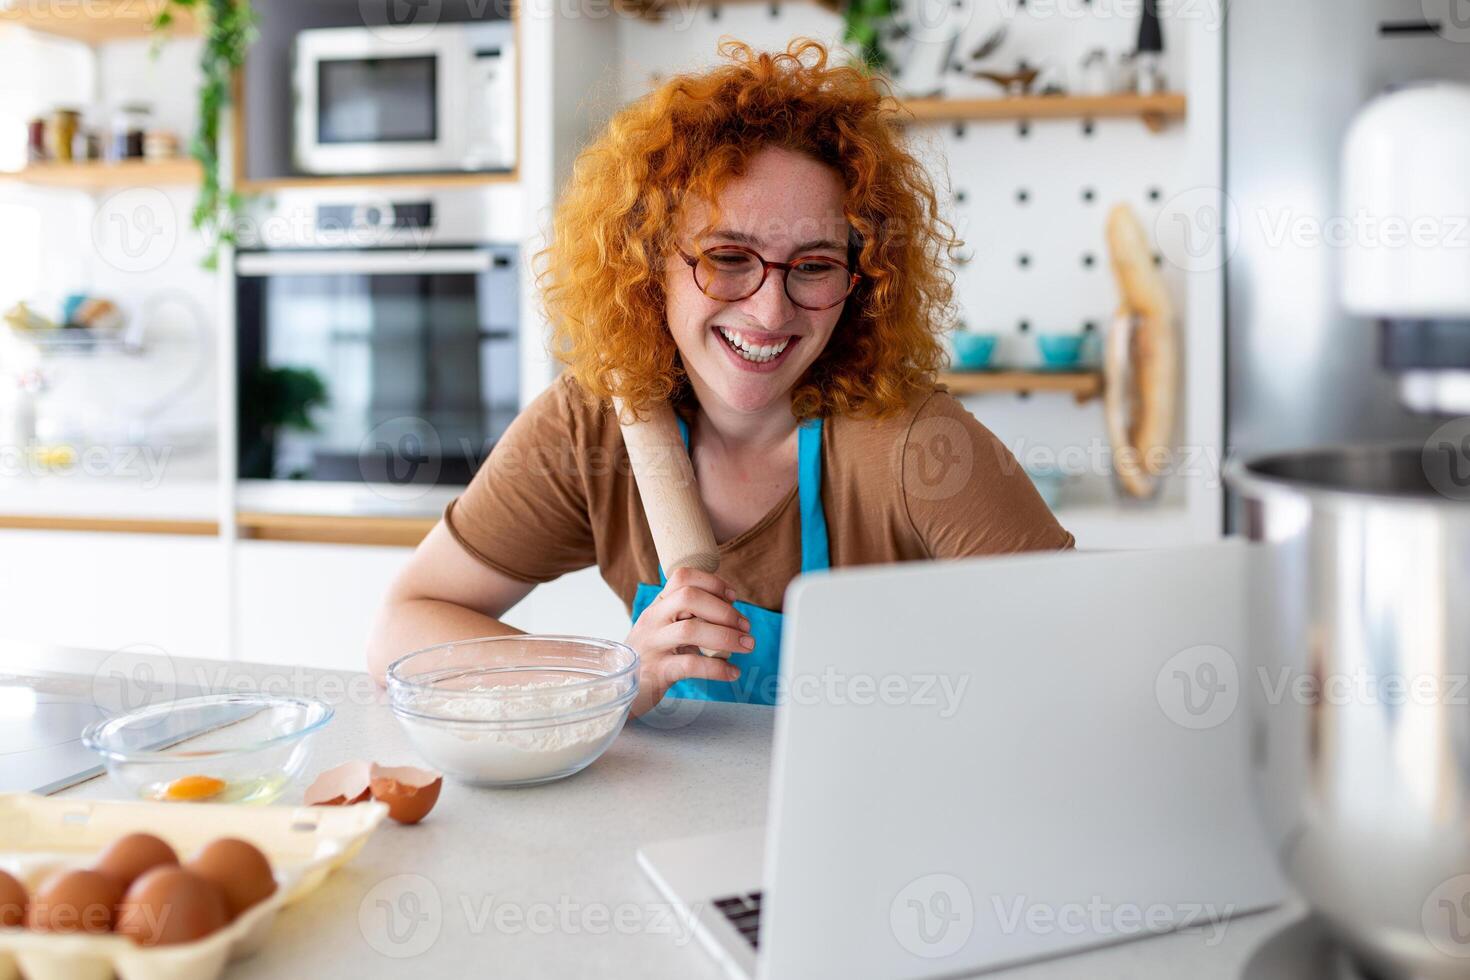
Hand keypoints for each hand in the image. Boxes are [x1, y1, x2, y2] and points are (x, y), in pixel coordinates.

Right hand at [625, 567, 753, 715]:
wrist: (617, 688)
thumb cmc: (650, 657)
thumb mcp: (664, 630)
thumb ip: (688, 618)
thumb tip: (731, 612)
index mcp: (657, 606)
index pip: (682, 577)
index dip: (712, 582)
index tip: (733, 596)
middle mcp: (652, 621)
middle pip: (689, 598)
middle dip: (724, 610)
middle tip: (745, 626)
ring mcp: (652, 645)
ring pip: (690, 630)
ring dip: (726, 637)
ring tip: (747, 646)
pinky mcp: (656, 672)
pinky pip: (690, 664)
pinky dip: (717, 668)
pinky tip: (733, 672)